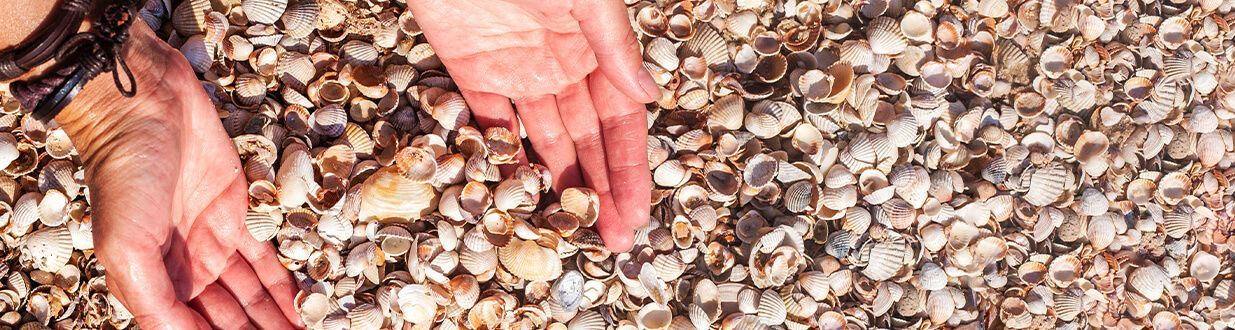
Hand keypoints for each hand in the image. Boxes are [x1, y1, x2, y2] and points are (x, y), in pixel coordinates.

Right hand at [55, 23, 300, 328]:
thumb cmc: (125, 174)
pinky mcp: (240, 208)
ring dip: (274, 317)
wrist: (145, 105)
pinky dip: (283, 282)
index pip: (194, 328)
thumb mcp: (127, 247)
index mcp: (153, 280)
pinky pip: (265, 255)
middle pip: (227, 315)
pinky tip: (301, 304)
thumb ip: (154, 302)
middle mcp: (185, 265)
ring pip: (250, 290)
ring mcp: (213, 237)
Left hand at [409, 0, 656, 250]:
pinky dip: (501, 155)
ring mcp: (515, 69)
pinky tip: (516, 194)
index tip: (637, 216)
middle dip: (600, 191)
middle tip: (611, 242)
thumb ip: (614, 48)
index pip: (621, 122)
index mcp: (595, 48)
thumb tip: (648, 97)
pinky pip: (486, 122)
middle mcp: (561, 65)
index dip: (629, 169)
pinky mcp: (467, 67)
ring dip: (558, 184)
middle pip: (586, 140)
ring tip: (570, 231)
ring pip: (542, 140)